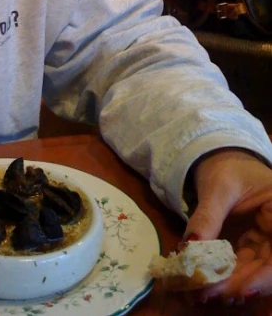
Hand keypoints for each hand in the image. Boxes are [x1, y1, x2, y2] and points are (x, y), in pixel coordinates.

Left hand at [184, 148, 271, 303]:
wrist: (220, 160)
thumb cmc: (226, 167)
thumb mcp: (218, 187)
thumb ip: (207, 216)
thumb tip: (190, 247)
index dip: (266, 276)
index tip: (242, 289)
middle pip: (267, 266)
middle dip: (239, 283)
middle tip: (208, 292)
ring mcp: (266, 241)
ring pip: (253, 270)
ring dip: (230, 284)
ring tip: (202, 291)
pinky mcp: (251, 247)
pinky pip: (241, 266)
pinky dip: (224, 276)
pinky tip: (205, 284)